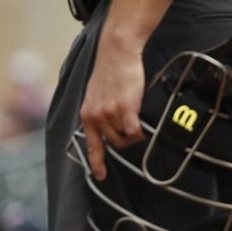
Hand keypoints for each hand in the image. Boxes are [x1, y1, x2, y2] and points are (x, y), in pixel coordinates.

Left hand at [79, 25, 146, 181]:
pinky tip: (144, 126)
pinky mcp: (125, 108)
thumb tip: (108, 128)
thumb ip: (99, 113)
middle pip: (114, 143)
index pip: (92, 146)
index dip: (96, 163)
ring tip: (137, 118)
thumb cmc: (109, 73)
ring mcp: (110, 114)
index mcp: (87, 116)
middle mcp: (96, 118)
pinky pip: (134, 131)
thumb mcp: (95, 96)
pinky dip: (141, 132)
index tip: (100, 176)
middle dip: (125, 140)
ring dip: (134, 133)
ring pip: (125, 137)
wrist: (116, 54)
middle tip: (133, 127)